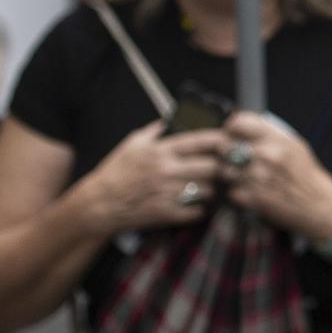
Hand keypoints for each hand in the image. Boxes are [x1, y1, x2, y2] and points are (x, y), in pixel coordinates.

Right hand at [80, 121, 228, 232]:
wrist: (99, 203)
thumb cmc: (115, 172)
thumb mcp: (132, 144)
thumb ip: (155, 130)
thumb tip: (171, 119)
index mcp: (160, 150)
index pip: (200, 141)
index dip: (222, 140)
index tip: (233, 141)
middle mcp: (166, 170)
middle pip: (211, 166)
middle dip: (222, 168)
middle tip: (225, 169)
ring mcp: (166, 192)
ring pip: (207, 189)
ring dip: (212, 189)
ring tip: (209, 188)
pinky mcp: (165, 212)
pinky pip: (196, 211)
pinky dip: (201, 209)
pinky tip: (197, 205)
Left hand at [218, 111, 331, 244]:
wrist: (320, 206)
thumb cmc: (307, 175)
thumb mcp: (296, 145)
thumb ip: (270, 134)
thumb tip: (244, 126)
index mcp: (278, 139)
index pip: (239, 122)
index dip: (231, 128)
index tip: (232, 135)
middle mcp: (267, 156)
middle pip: (224, 146)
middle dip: (225, 152)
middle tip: (233, 158)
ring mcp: (259, 178)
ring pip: (223, 170)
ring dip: (229, 174)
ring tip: (243, 176)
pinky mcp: (253, 199)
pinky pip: (230, 191)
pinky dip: (237, 192)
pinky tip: (249, 192)